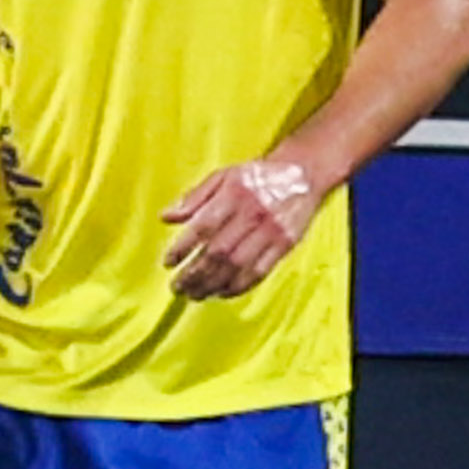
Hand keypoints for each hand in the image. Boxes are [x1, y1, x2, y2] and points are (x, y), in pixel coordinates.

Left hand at [163, 157, 319, 300]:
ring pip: (237, 266)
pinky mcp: (286, 245)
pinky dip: (238, 286)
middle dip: (195, 274)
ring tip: (194, 294)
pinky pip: (259, 272)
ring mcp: (271, 231)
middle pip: (219, 252)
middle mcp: (252, 214)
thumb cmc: (257, 176)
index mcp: (233, 194)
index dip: (183, 247)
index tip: (168, 262)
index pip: (203, 226)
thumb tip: (165, 217)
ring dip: (213, 285)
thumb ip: (194, 197)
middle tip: (177, 287)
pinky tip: (221, 293)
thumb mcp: (223, 176)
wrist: (303, 174)